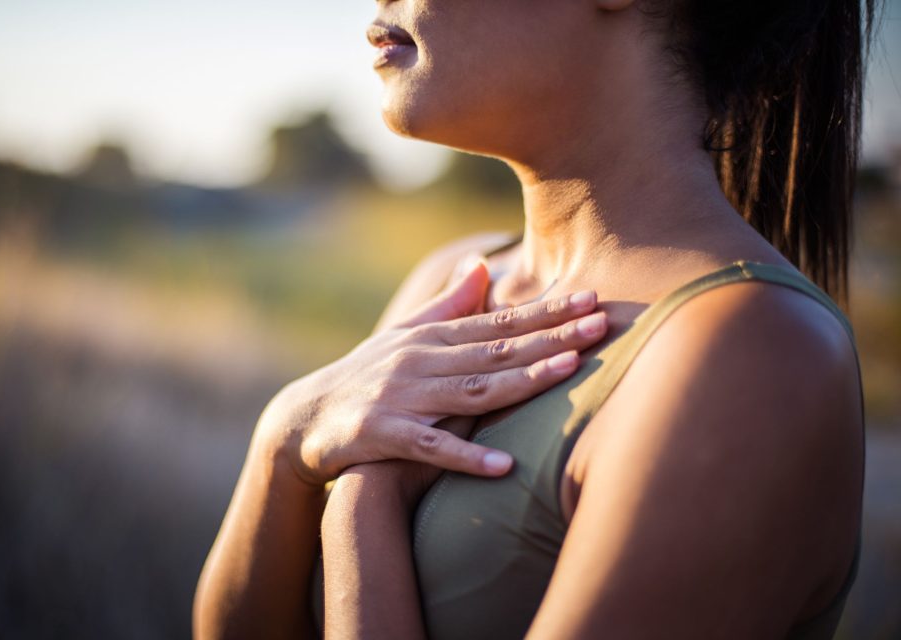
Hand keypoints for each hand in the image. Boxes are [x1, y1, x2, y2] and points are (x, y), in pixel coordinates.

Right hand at [257, 259, 606, 487]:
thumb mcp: (404, 336)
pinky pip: (429, 447)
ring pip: (471, 389)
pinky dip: (465, 457)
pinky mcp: (381, 434)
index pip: (498, 323)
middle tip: (602, 323)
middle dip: (551, 337)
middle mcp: (420, 361)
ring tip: (568, 372)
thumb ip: (447, 305)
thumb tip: (481, 265)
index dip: (546, 312)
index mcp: (431, 338)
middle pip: (495, 350)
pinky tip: (504, 466)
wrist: (304, 418)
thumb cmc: (365, 375)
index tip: (592, 299)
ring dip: (521, 381)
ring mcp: (401, 396)